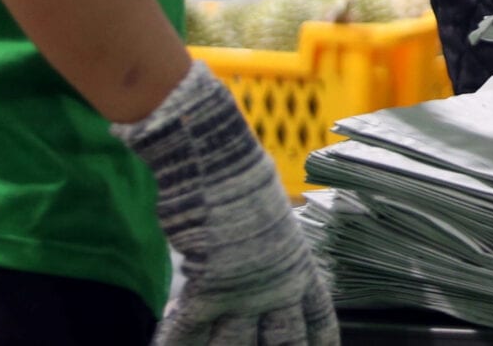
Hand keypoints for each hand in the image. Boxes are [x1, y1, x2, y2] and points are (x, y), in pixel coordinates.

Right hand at [111, 62, 337, 344]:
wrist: (220, 164)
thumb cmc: (243, 184)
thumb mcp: (273, 221)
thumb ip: (271, 253)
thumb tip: (264, 260)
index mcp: (300, 269)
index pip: (319, 317)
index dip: (320, 340)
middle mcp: (278, 287)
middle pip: (283, 342)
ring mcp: (244, 292)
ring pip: (234, 345)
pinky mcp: (208, 289)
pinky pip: (186, 332)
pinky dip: (173, 344)